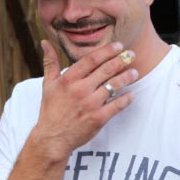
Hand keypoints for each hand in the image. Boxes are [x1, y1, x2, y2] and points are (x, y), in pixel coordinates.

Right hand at [32, 39, 138, 161]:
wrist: (52, 138)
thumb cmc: (51, 110)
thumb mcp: (47, 84)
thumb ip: (50, 62)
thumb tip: (45, 42)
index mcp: (68, 79)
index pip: (91, 59)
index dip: (107, 51)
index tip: (118, 46)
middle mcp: (80, 90)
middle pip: (106, 70)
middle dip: (121, 60)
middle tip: (131, 55)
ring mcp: (90, 104)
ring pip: (113, 86)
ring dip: (126, 77)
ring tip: (134, 72)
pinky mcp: (98, 118)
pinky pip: (117, 106)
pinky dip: (126, 99)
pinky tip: (132, 94)